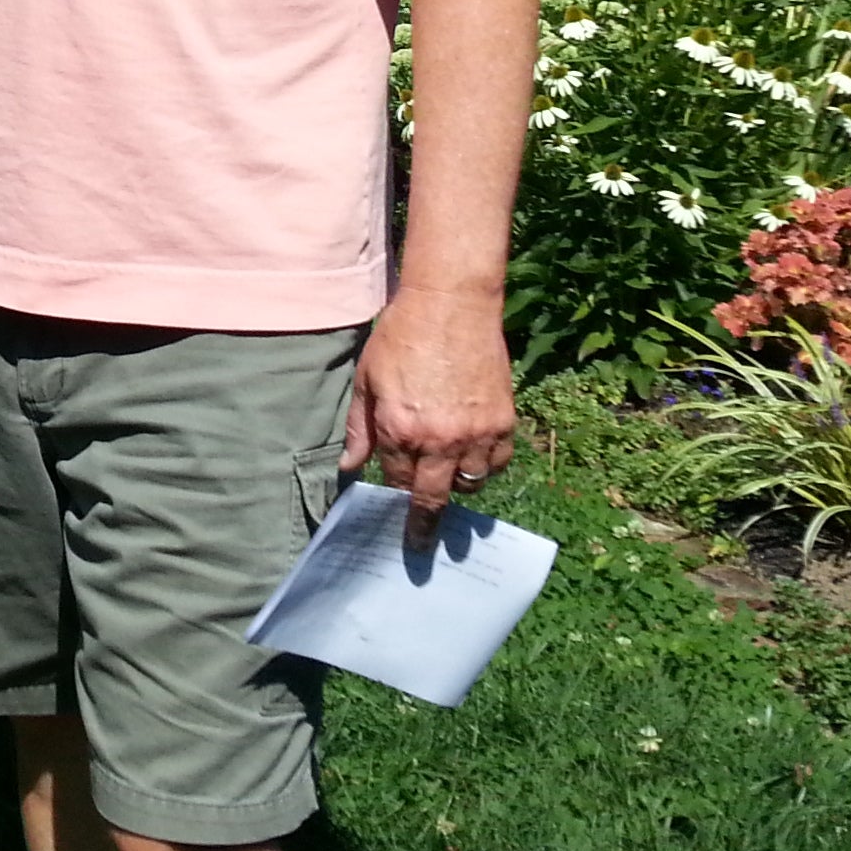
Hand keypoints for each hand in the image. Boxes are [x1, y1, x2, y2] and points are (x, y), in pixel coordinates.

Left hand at [344, 285, 516, 549]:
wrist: (451, 304)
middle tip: (421, 546)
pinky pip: (497, 464)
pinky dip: (485, 467)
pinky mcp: (503, 422)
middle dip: (424, 527)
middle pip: (433, 499)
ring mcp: (476, 434)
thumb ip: (359, 429)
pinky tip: (474, 458)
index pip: (395, 483)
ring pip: (469, 485)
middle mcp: (439, 440)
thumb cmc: (400, 336)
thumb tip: (347, 468)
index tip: (393, 520)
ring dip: (455, 487)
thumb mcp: (367, 380)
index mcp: (400, 430)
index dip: (392, 498)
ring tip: (447, 482)